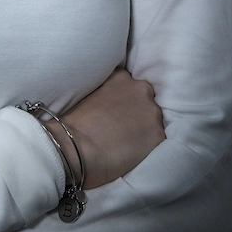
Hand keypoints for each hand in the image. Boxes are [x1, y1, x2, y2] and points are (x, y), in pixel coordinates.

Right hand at [45, 68, 164, 188]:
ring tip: (129, 143)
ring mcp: (152, 112)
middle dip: (138, 111)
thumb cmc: (74, 123)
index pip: (130, 85)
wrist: (75, 146)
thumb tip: (112, 105)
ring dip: (145, 128)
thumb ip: (106, 92)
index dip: (125, 100)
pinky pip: (158, 140)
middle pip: (146, 100)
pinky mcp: (158, 135)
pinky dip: (149, 146)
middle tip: (124, 128)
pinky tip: (135, 154)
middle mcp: (140, 89)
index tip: (118, 111)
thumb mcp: (89, 93)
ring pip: (154, 120)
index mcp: (121, 77)